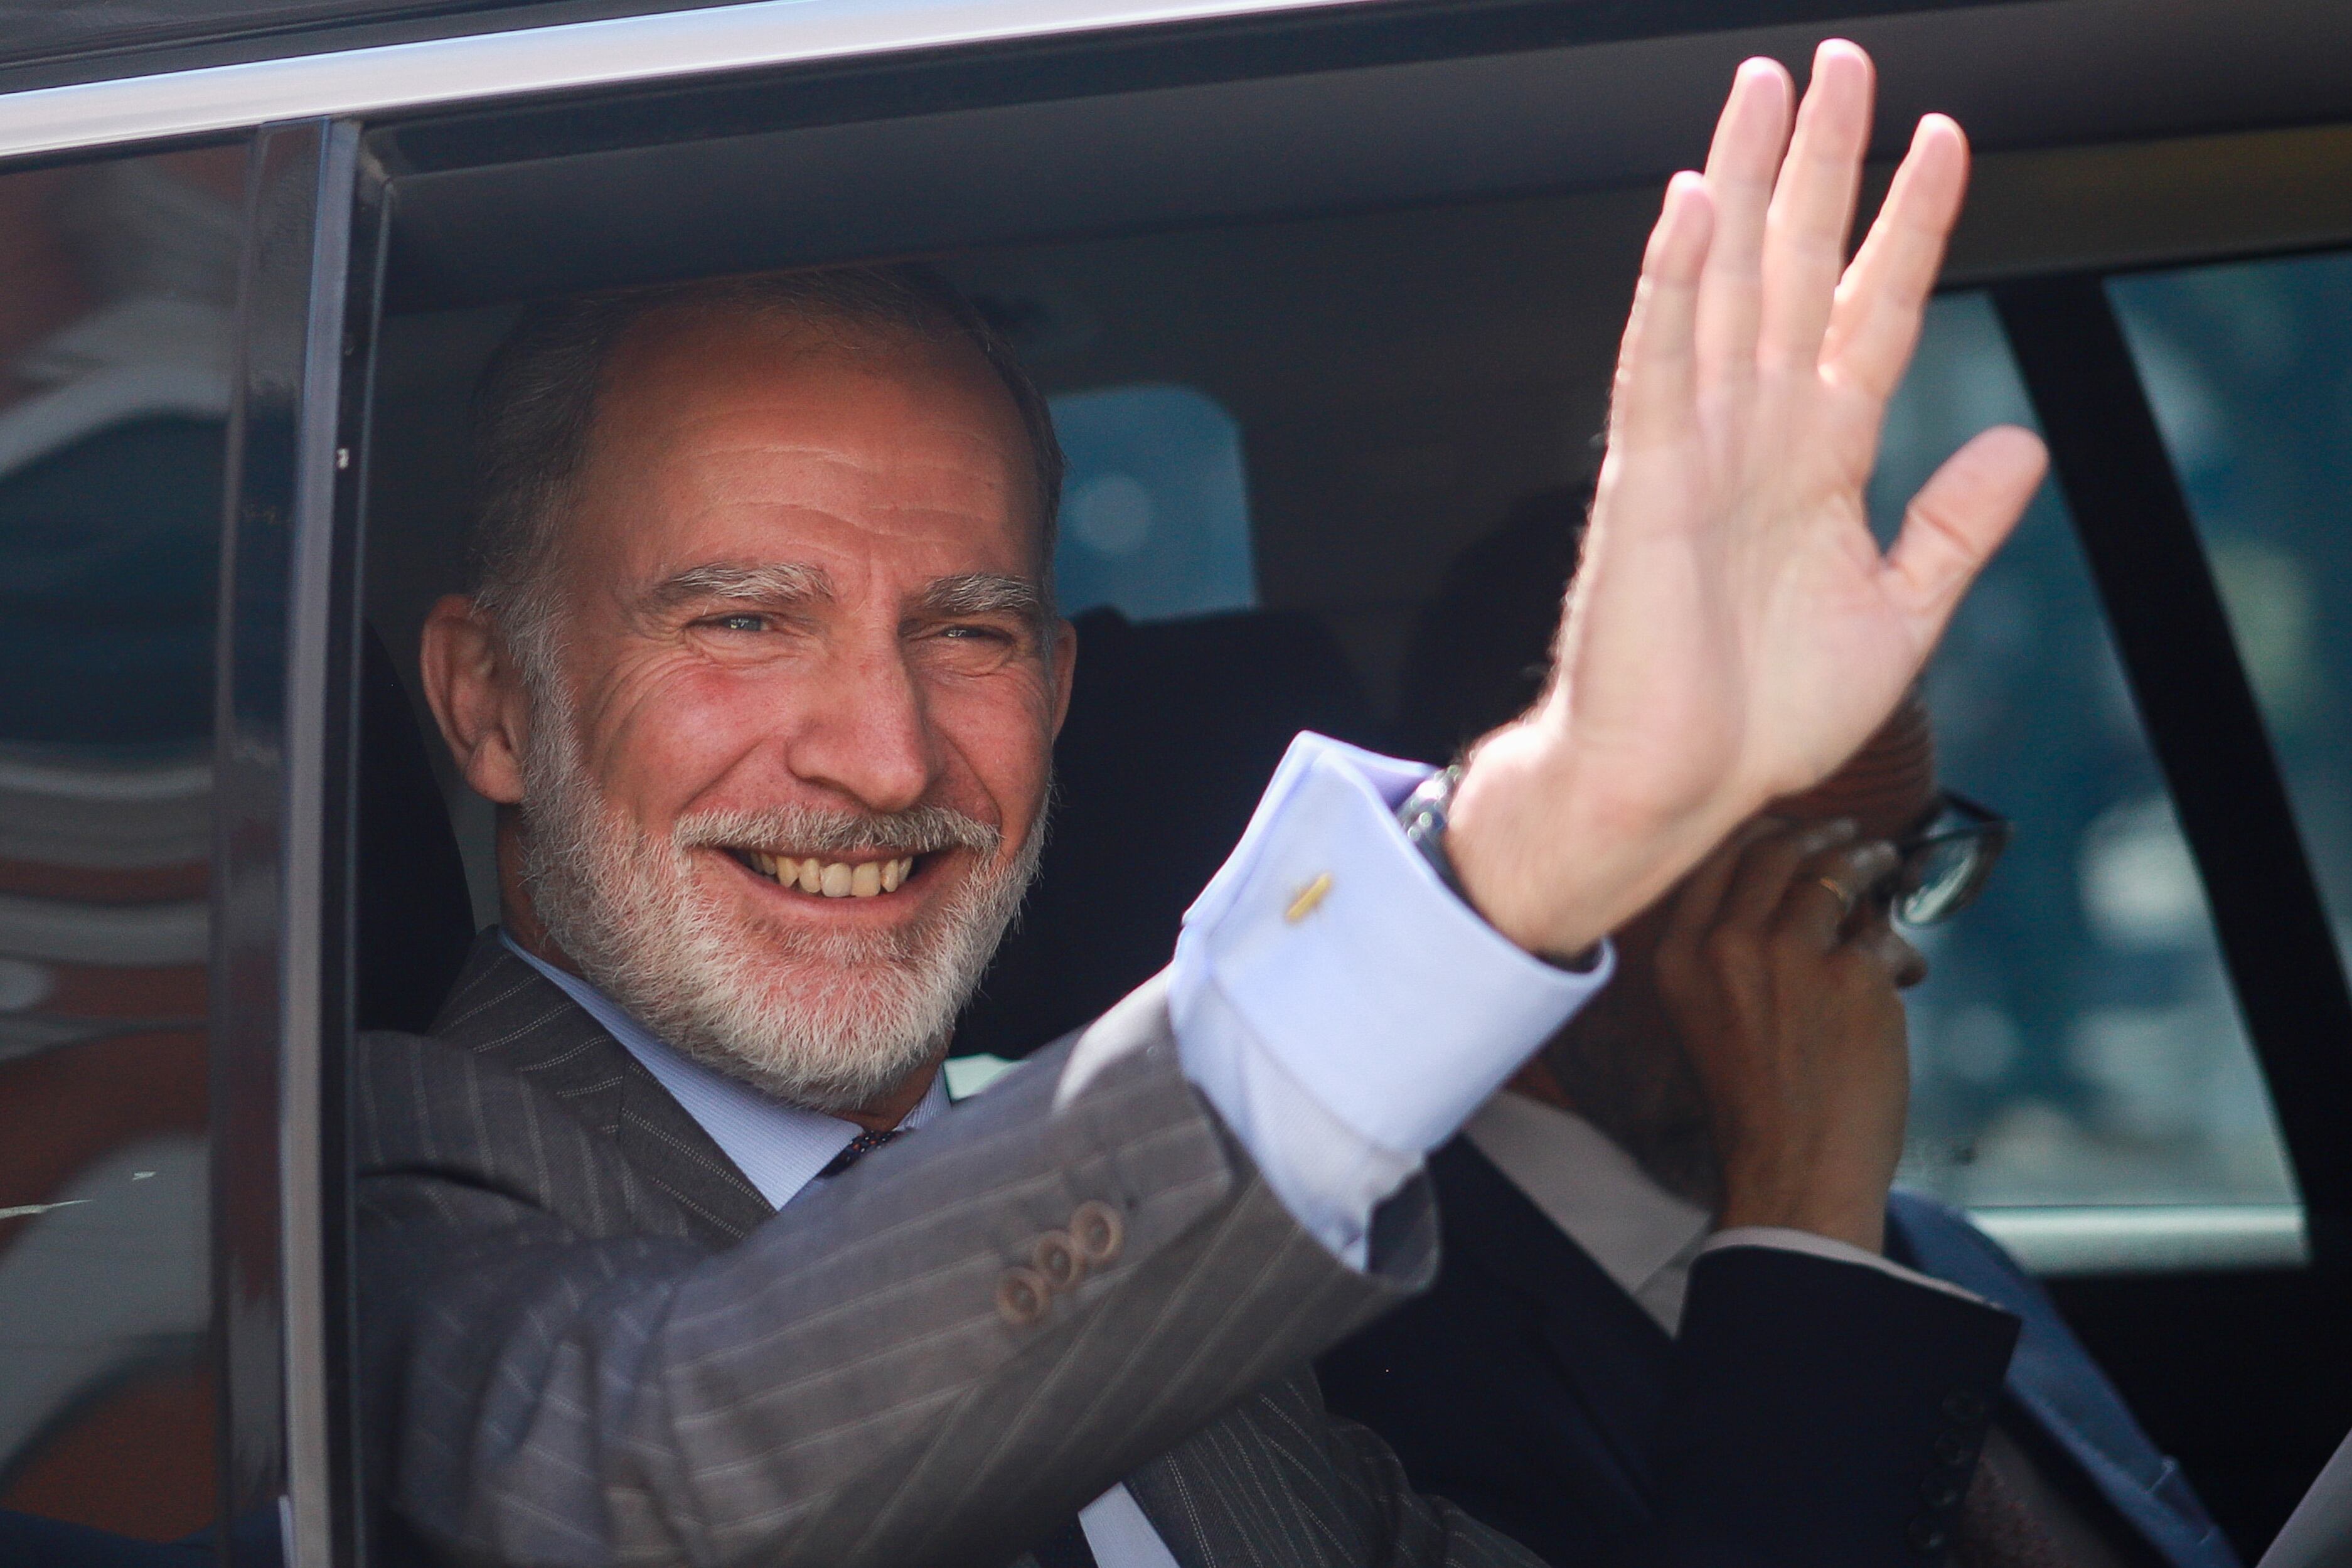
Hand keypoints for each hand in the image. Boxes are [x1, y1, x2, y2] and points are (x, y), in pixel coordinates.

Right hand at [1447, 42, 2047, 958]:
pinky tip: (1689, 210)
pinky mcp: (1643, 483)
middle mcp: (1757, 434)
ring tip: (1759, 91)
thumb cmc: (1761, 716)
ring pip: (1721, 290)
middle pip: (1792, 269)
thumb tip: (2022, 441)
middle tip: (1836, 65)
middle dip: (1818, 165)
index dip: (1909, 227)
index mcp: (1819, 459)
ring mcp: (1697, 449)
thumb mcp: (1898, 615)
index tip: (1945, 140)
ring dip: (1741, 185)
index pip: (1872, 313)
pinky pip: (1655, 368)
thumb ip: (1954, 527)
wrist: (1675, 787)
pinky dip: (1669, 288)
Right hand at [1654, 820, 1919, 1249]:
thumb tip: (1798, 893)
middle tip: (1849, 834)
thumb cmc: (1752, 1105)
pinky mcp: (1853, 977)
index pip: (1716, 860)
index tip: (1792, 830)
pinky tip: (1908, 974)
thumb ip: (1727, 952)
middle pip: (1775, 852)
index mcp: (1680, 956)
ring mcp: (1790, 956)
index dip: (1761, 834)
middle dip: (1820, 834)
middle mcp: (1726, 944)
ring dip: (1869, 862)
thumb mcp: (1705, 1016)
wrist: (1791, 1174)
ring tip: (1886, 865)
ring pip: (1835, 873)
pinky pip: (1883, 938)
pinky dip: (1901, 953)